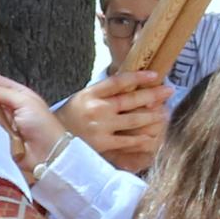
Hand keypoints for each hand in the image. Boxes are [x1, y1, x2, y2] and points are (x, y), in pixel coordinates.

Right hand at [49, 69, 167, 175]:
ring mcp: (100, 127)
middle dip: (152, 94)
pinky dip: (142, 138)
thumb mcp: (82, 99)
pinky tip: (153, 136)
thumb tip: (131, 86)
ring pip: (133, 120)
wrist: (51, 142)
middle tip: (168, 91)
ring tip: (164, 113)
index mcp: (90, 94)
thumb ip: (103, 93)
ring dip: (152, 116)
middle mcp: (96, 109)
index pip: (118, 81)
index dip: (138, 76)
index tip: (155, 74)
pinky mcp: (103, 144)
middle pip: (130, 99)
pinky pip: (128, 141)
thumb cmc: (69, 119)